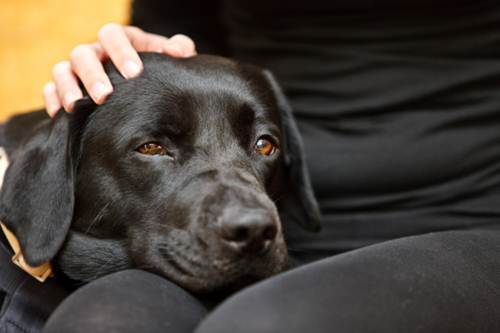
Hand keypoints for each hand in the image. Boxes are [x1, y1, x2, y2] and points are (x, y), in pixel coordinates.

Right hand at [43, 23, 195, 116]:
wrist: (144, 91)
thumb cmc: (157, 72)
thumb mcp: (170, 59)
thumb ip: (179, 49)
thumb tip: (177, 51)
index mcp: (121, 41)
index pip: (113, 34)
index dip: (121, 51)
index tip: (135, 72)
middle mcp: (95, 52)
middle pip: (83, 53)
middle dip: (93, 74)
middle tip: (106, 95)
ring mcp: (77, 69)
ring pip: (62, 69)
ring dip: (68, 86)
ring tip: (78, 105)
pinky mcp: (65, 87)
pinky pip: (50, 89)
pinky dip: (53, 99)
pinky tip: (60, 114)